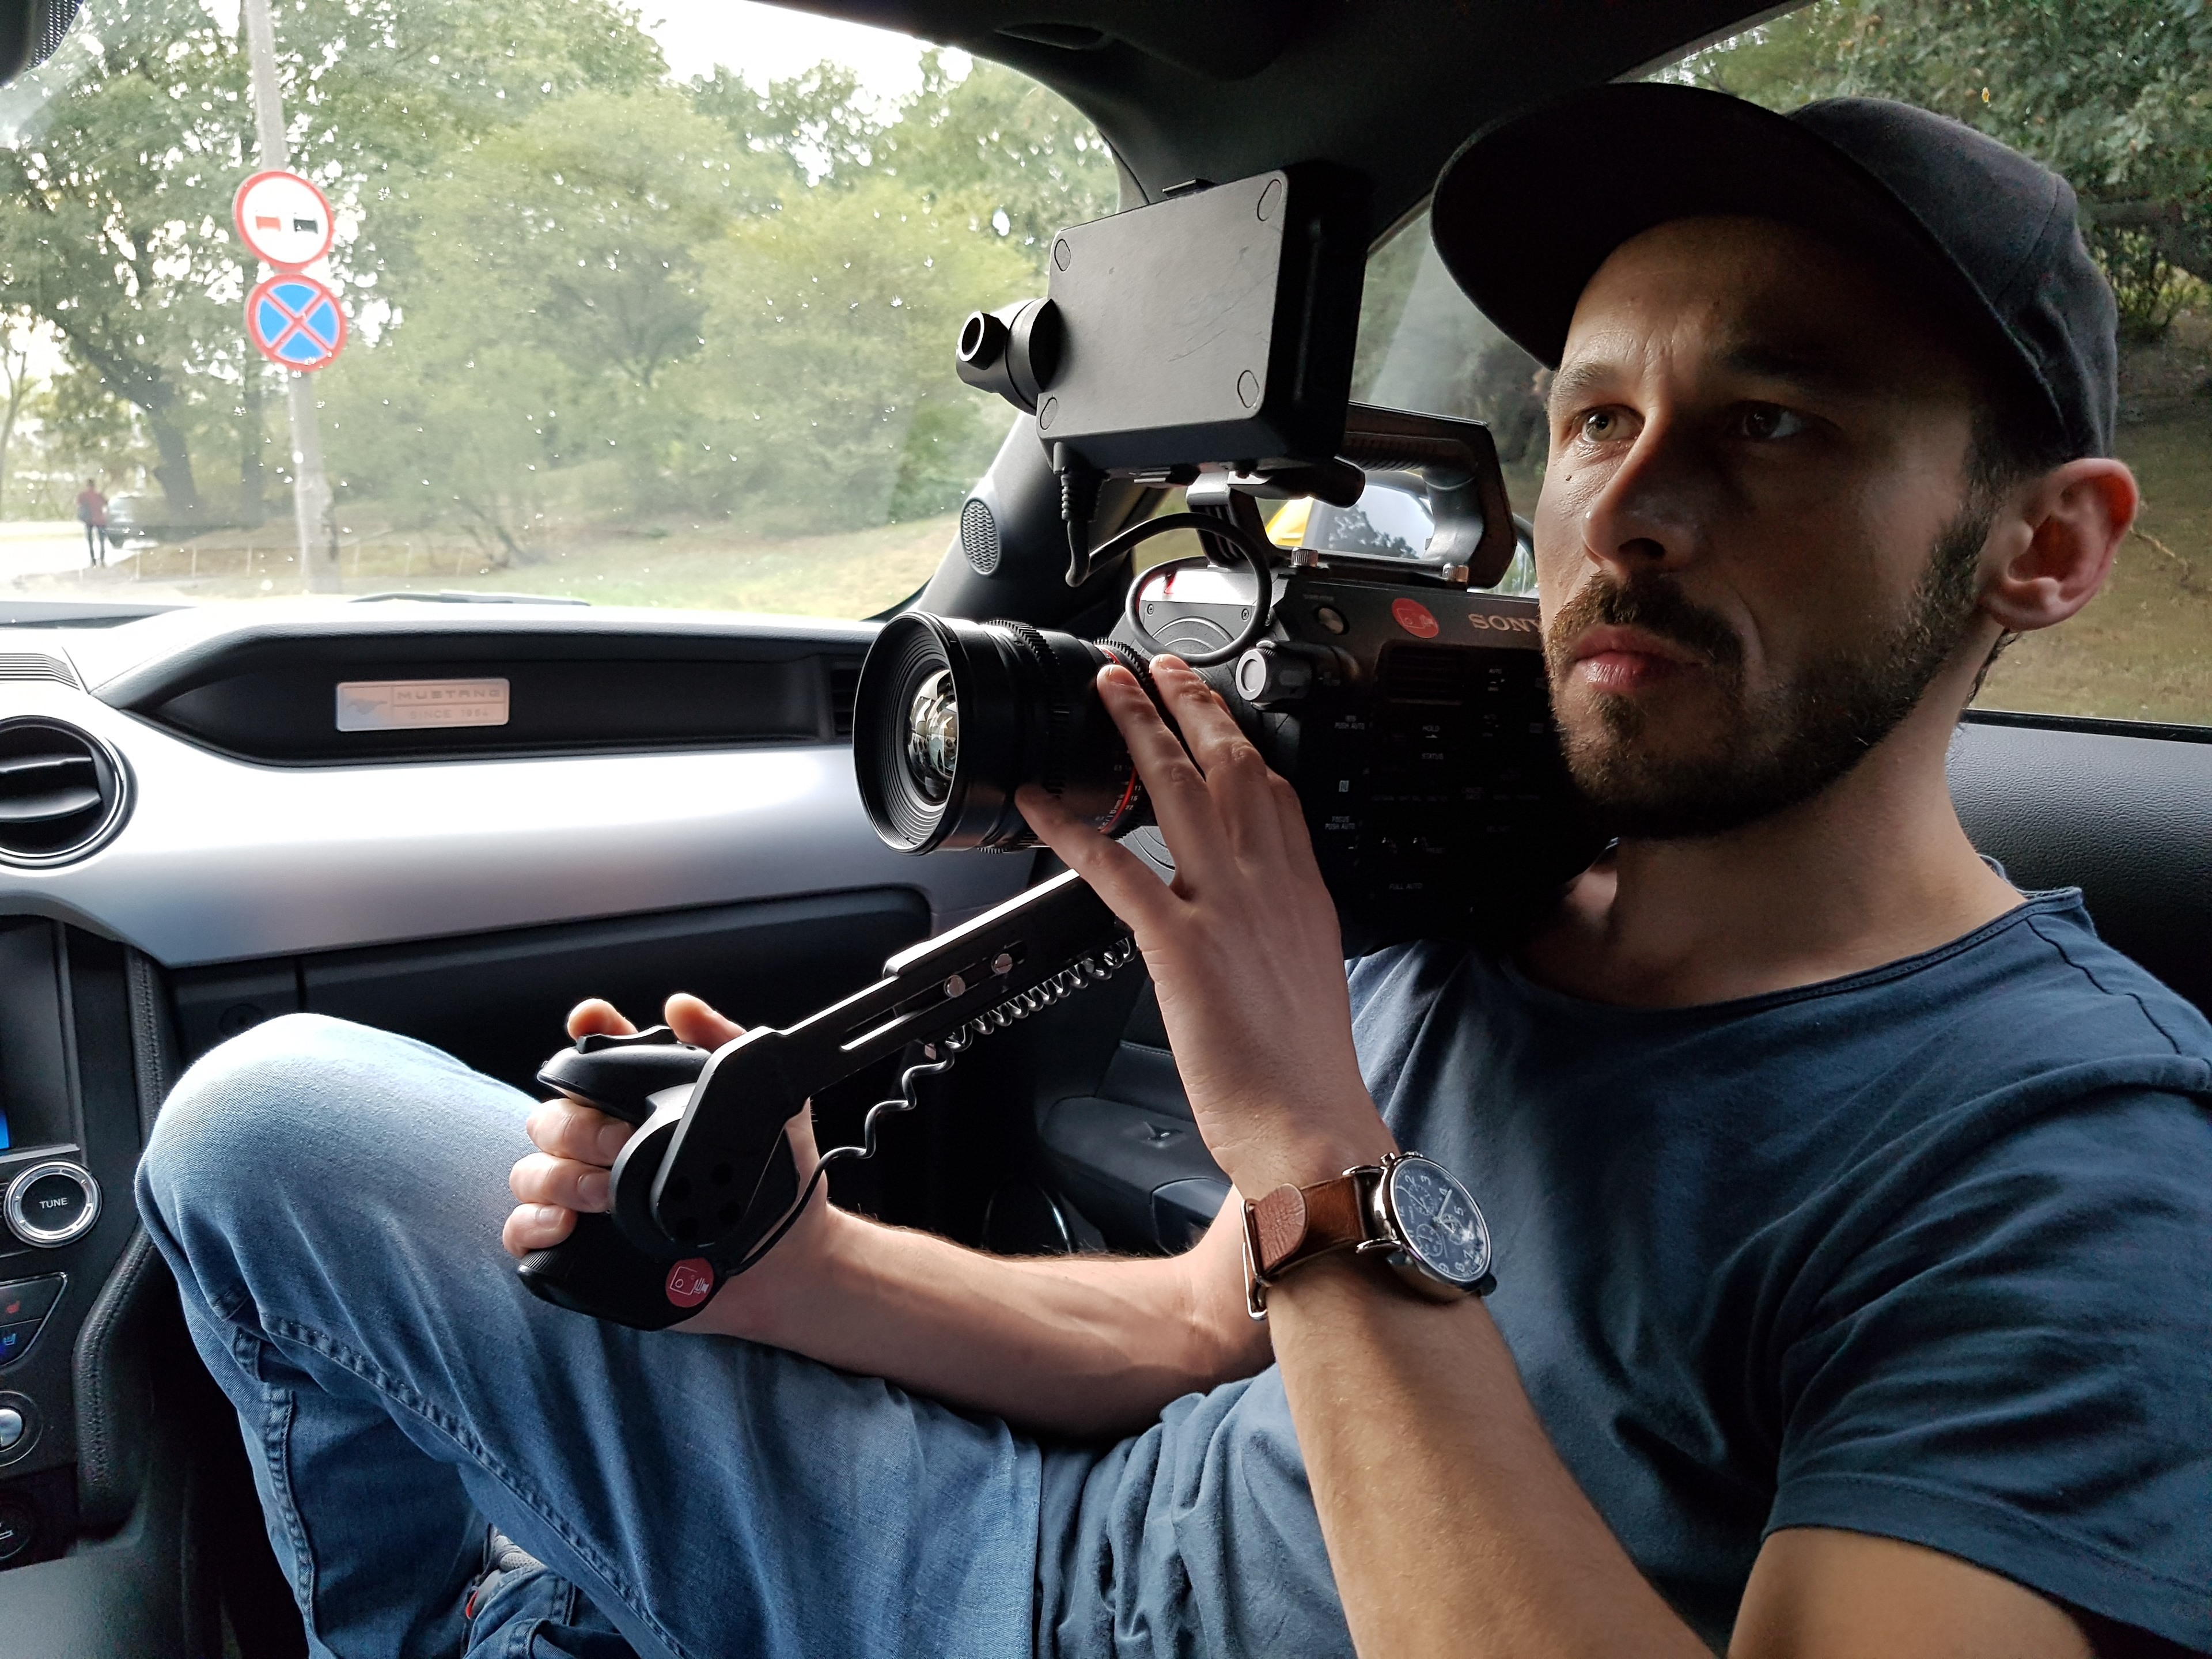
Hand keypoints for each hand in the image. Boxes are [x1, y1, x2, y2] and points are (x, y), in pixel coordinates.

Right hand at [502, 993, 831, 1331]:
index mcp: (644, 1103)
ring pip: (534, 1171)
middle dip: (580, 1127)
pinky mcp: (581, 1246)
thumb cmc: (778, 1180)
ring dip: (562, 1178)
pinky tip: (565, 1224)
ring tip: (607, 1194)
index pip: (596, 1054)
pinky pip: (523, 1230)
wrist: (791, 1259)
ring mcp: (588, 1196)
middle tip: (622, 1144)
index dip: (585, 1034)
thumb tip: (682, 1008)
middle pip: (553, 1117)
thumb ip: (730, 1048)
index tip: (588, 1022)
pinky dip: (533, 1224)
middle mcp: (607, 1144)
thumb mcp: (774, 1107)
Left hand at [1018, 657, 1395, 1196]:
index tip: (1217, 712)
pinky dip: (1073, 826)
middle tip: (1158, 667)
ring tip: (1108, 689)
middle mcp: (1270, 886)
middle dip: (1192, 706)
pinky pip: (1117, 866)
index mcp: (1304, 896)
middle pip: (1231, 768)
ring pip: (1178, 791)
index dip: (1241, 740)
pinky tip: (1041, 802)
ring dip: (1138, 729)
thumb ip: (1283, 938)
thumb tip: (1257, 927)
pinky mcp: (1181, 943)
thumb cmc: (1305, 1077)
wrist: (1309, 1127)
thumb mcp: (1310, 984)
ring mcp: (1227, 906)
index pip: (1277, 793)